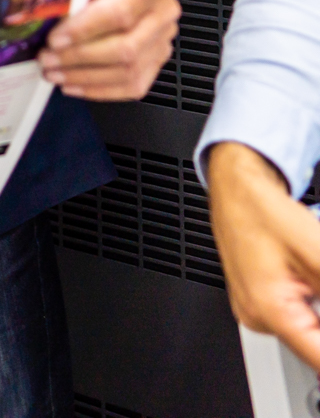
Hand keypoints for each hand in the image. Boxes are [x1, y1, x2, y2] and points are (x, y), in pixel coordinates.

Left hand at [39, 0, 177, 99]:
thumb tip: (41, 7)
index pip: (118, 13)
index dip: (84, 30)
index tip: (54, 39)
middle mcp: (163, 10)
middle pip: (125, 47)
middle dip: (79, 58)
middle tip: (46, 59)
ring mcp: (163, 37)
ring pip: (129, 70)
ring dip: (85, 77)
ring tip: (52, 72)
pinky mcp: (156, 57)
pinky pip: (134, 84)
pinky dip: (101, 90)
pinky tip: (73, 85)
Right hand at [208, 141, 319, 370]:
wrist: (236, 189)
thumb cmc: (261, 211)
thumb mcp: (316, 250)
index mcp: (268, 311)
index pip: (318, 357)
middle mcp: (256, 318)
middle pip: (312, 342)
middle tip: (316, 272)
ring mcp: (254, 310)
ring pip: (306, 328)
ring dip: (317, 306)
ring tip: (312, 269)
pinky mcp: (257, 301)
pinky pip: (295, 314)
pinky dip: (311, 302)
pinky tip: (310, 276)